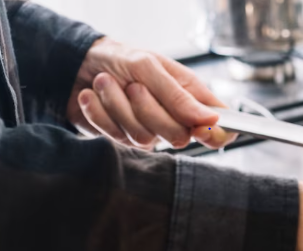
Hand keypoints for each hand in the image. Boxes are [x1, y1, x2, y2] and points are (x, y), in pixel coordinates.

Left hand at [67, 37, 236, 149]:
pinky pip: (115, 136)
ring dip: (117, 104)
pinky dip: (98, 111)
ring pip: (143, 138)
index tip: (200, 128)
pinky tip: (91, 95)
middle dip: (149, 109)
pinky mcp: (123, 139)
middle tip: (133, 86)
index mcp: (193, 99)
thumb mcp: (150, 66)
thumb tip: (211, 119)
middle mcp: (175, 120)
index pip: (223, 129)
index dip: (217, 134)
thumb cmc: (122, 58)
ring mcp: (150, 133)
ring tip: (104, 81)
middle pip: (179, 138)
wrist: (79, 63)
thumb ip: (179, 96)